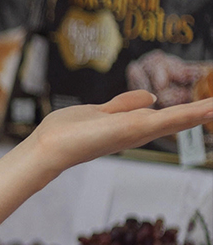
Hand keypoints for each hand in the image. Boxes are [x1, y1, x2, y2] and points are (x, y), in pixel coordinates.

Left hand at [29, 89, 212, 178]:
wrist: (48, 148)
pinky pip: (166, 120)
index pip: (167, 117)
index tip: (212, 104)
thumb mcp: (101, 111)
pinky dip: (189, 115)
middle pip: (177, 120)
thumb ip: (124, 104)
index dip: (191, 111)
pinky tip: (210, 109)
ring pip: (177, 120)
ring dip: (202, 112)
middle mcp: (138, 131)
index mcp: (132, 126)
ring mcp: (137, 132)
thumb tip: (151, 96)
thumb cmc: (67, 132)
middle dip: (202, 113)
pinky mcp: (133, 129)